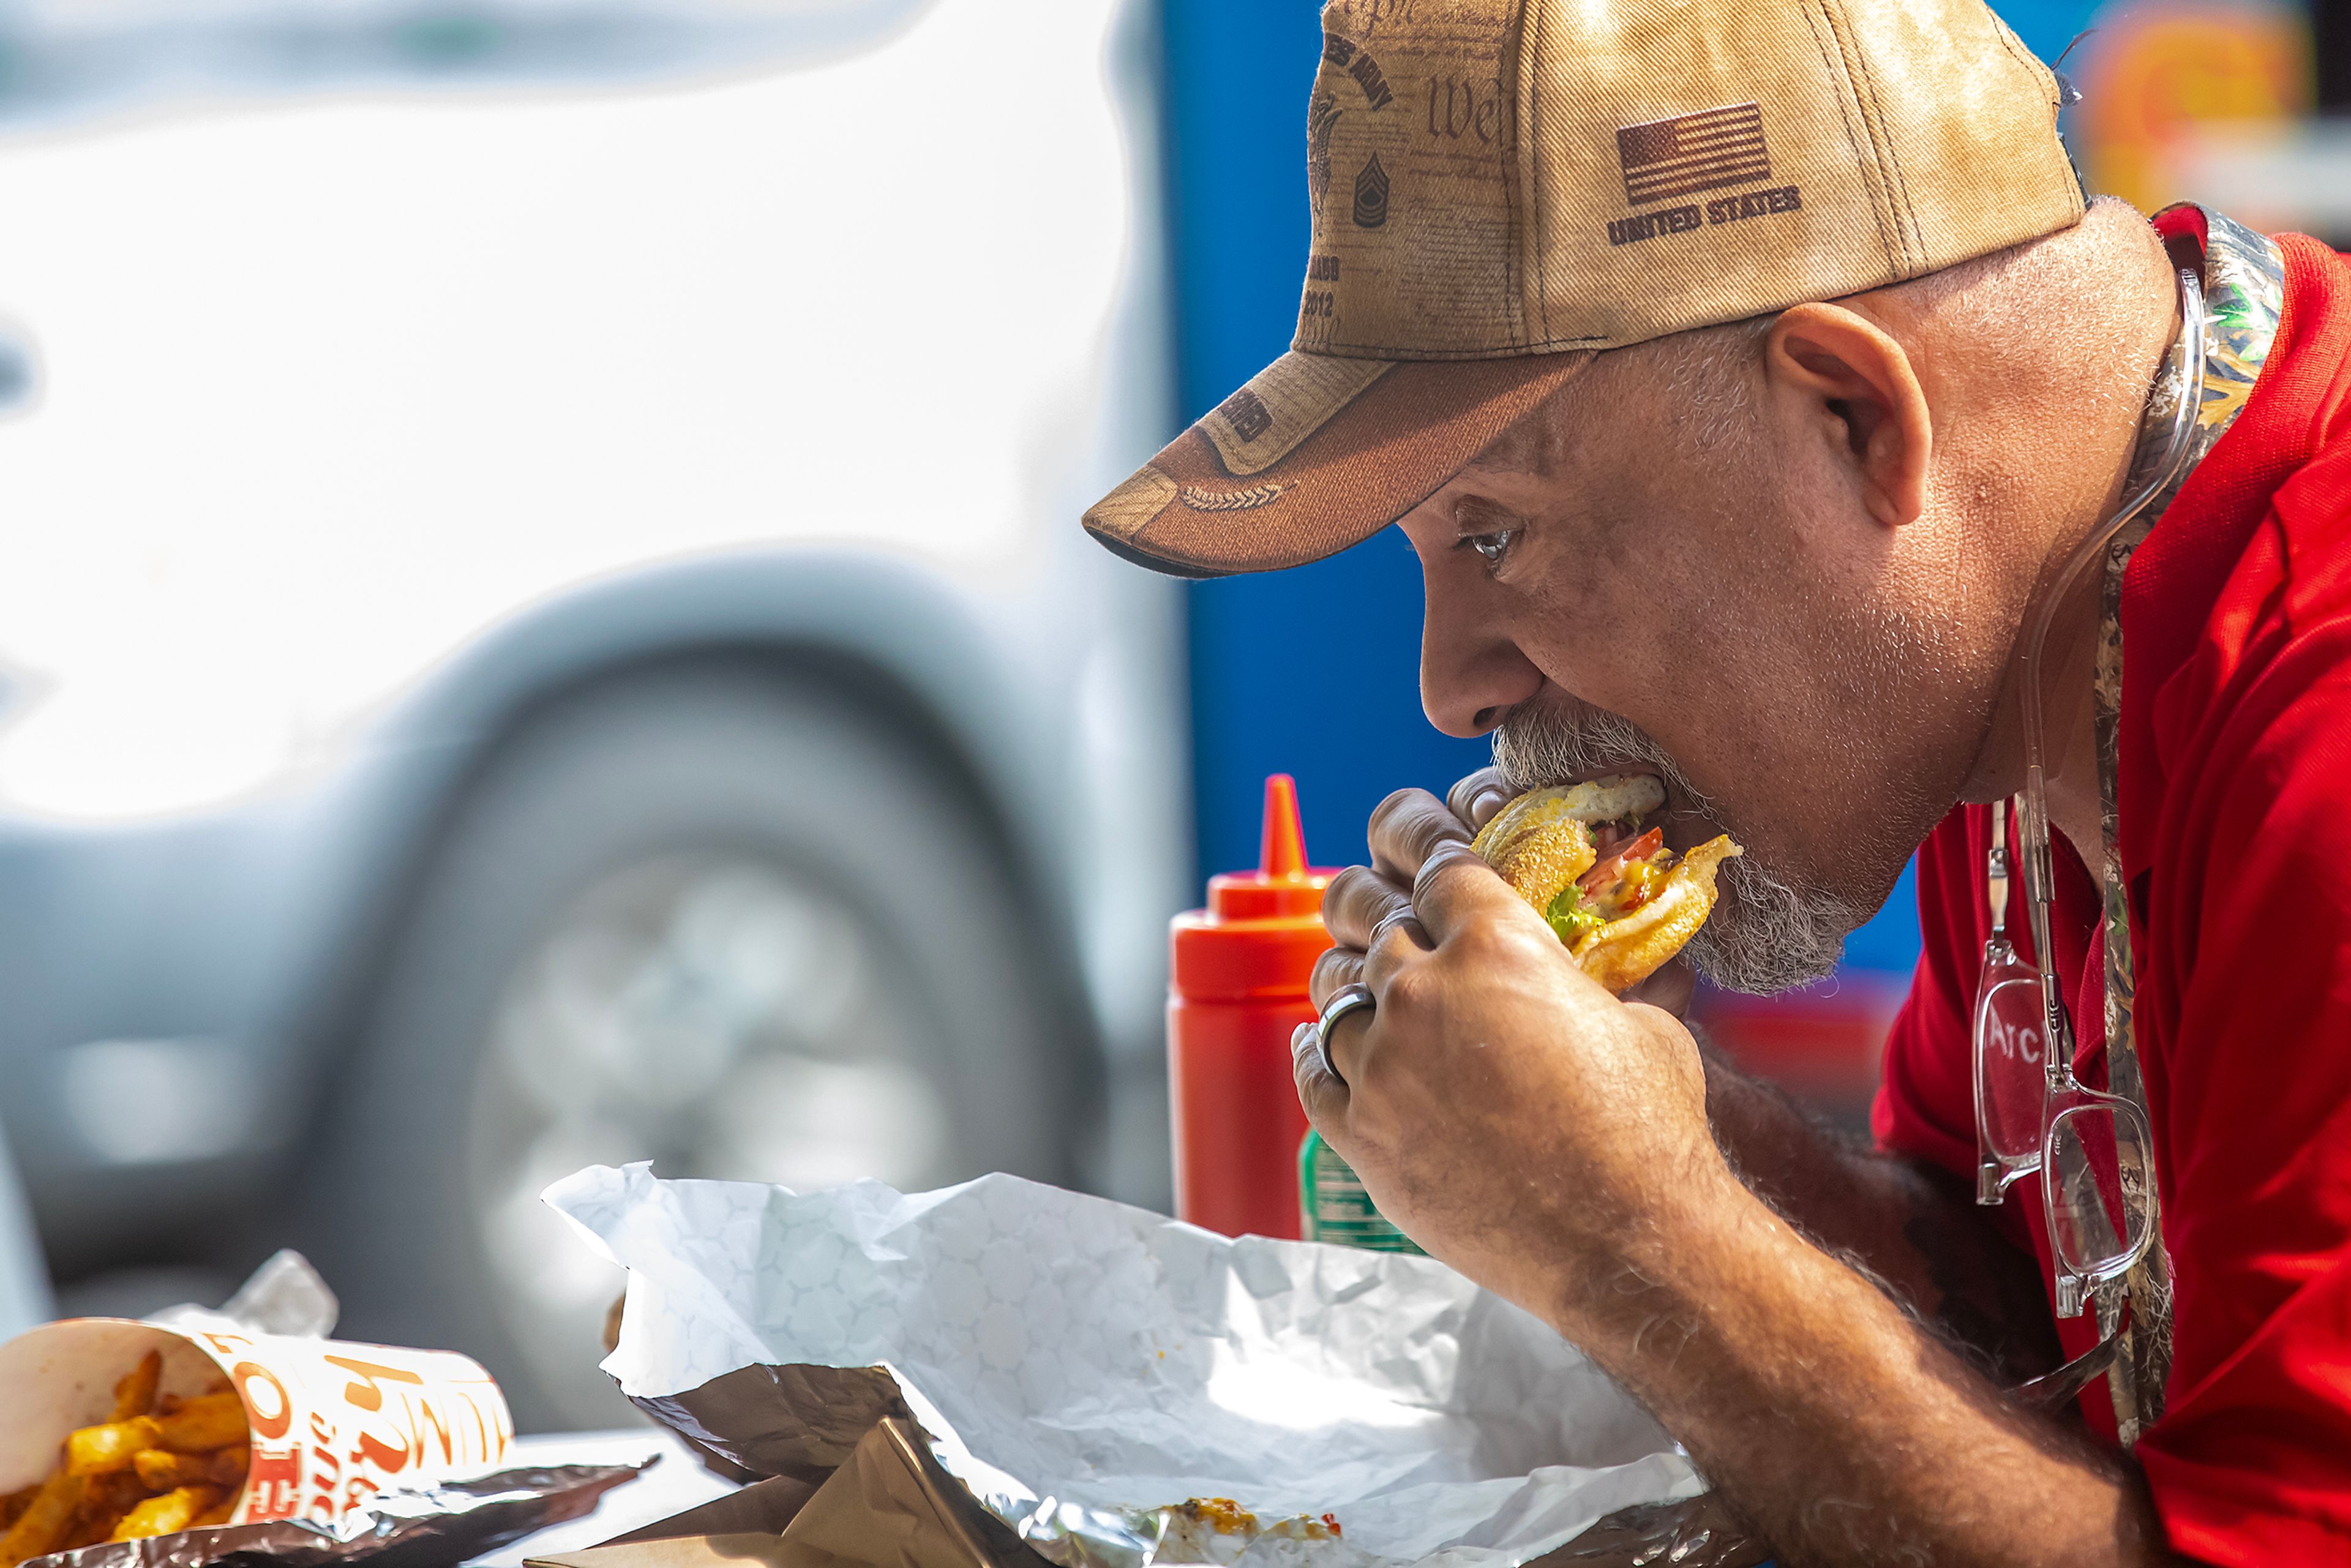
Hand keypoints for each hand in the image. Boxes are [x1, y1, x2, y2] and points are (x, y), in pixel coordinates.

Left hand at [1295, 788, 1733, 1329]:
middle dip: (1378, 911)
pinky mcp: (1361, 1134)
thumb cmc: (1649, 1134)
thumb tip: (1633, 975)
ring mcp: (1384, 1064)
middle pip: (1373, 920)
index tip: (1435, 879)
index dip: (1438, 868)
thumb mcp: (1646, 1027)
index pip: (1440, 869)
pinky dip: (1314, 1054)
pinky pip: (1311, 1073)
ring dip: (1350, 987)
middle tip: (1379, 914)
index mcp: (1497, 945)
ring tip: (1361, 991)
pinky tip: (1321, 1046)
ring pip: (1334, 994)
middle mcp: (1425, 991)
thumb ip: (1606, 986)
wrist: (1625, 1243)